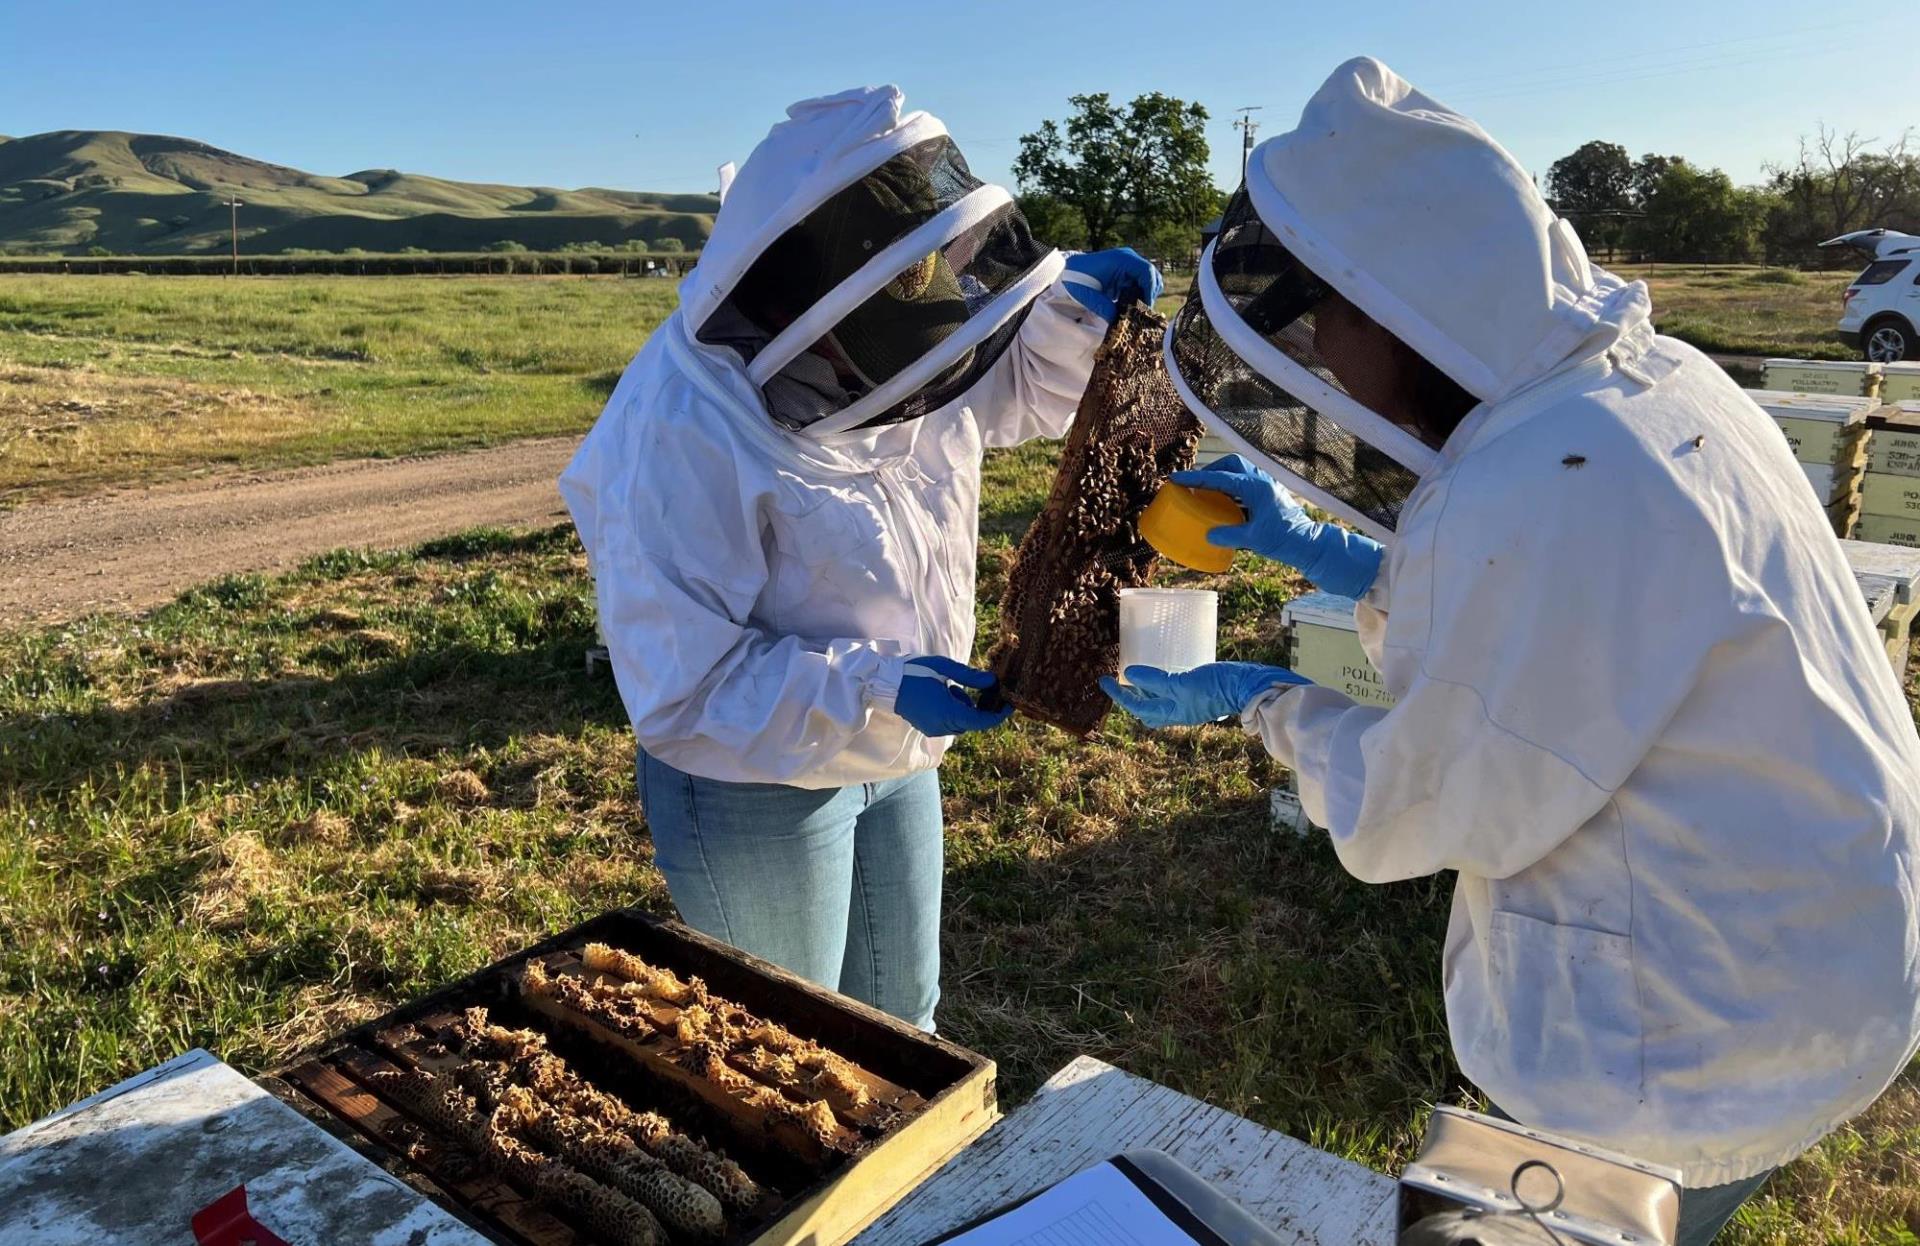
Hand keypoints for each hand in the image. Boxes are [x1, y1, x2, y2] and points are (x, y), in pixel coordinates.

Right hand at [894, 656, 1013, 736]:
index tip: (1009, 704)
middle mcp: (941, 726)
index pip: (982, 721)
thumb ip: (970, 676)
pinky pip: (948, 723)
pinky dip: (952, 711)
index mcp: (948, 713)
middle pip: (971, 722)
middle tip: (974, 687)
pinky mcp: (926, 728)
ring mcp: (933, 729)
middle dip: (976, 707)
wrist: (886, 682)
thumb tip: (993, 682)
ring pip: (960, 722)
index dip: (998, 715)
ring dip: (962, 708)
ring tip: (950, 687)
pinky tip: (942, 694)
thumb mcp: (944, 668)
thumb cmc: (914, 671)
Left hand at [1061, 248, 1164, 320]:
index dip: (1150, 291)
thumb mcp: (1089, 296)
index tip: (1145, 308)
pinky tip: (1128, 305)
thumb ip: (1105, 309)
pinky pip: (1140, 283)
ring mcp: (1128, 264)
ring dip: (1144, 295)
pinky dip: (1138, 294)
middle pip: (1152, 276)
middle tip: (1140, 313)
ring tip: (1133, 310)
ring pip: (1148, 281)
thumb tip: (1120, 322)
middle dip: (1149, 295)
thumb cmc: (1075, 280)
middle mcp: (1128, 258)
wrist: (1065, 271)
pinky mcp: (1125, 272)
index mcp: (1122, 260)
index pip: (1147, 272)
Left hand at [1100, 662, 1308, 728]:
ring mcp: (1190, 702)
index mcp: (1173, 713)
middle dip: (1130, 697)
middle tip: (1116, 681)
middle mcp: (1179, 711)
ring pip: (1159, 699)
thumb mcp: (1181, 684)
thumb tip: (1128, 675)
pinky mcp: (1199, 691)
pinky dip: (1161, 682)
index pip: (1138, 707)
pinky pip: (1173, 689)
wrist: (1249, 687)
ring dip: (1144, 690)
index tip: (1103, 681)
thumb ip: (1156, 681)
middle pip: (1147, 709)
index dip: (1118, 696)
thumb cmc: (1216, 687)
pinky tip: (1162, 668)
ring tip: (1134, 674)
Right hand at [1170, 455, 1383, 598]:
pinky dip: (1231, 488)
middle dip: (1212, 470)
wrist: (1309, 544)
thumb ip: (1229, 535)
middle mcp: (1261, 481)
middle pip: (1232, 464)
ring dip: (1222, 478)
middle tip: (1196, 484)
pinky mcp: (1269, 495)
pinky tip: (1225, 504)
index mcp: (1255, 487)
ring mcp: (1266, 486)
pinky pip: (1245, 483)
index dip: (1196, 478)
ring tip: (1207, 492)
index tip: (1177, 478)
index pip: (1220, 478)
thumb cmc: (1285, 540)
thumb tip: (1208, 535)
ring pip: (1240, 472)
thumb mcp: (1254, 540)